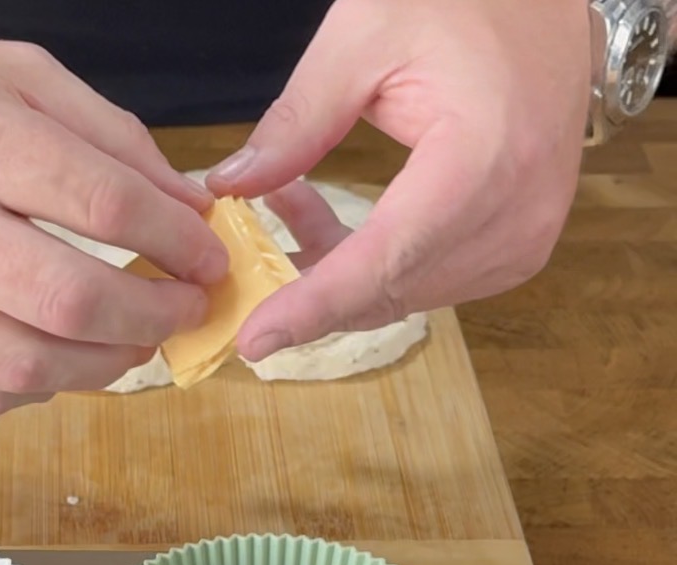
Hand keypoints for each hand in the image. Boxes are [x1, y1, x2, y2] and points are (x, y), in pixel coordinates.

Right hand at [0, 27, 228, 414]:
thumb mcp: (3, 73)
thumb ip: (102, 138)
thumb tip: (187, 208)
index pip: (99, 203)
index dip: (174, 241)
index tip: (207, 256)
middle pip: (66, 302)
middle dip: (150, 316)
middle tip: (182, 310)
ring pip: (24, 365)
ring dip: (102, 367)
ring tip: (132, 343)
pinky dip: (37, 385)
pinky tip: (58, 357)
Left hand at [204, 0, 591, 360]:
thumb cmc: (466, 1)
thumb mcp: (365, 37)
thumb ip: (298, 120)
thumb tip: (231, 188)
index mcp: (483, 160)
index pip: (383, 262)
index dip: (313, 307)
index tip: (253, 338)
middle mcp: (516, 217)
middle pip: (391, 291)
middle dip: (312, 294)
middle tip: (242, 266)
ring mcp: (525, 239)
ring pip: (404, 295)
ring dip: (339, 275)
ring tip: (288, 204)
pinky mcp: (520, 247)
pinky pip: (429, 281)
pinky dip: (375, 268)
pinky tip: (337, 225)